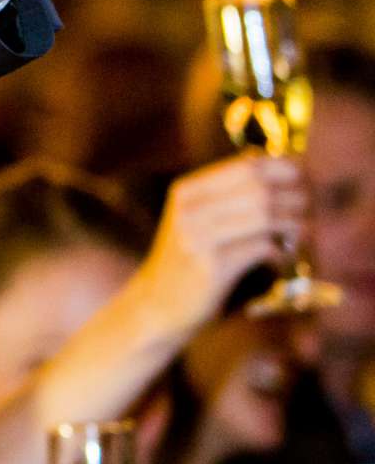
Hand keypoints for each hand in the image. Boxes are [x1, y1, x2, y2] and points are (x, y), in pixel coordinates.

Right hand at [131, 156, 310, 334]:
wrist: (157, 304)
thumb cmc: (189, 260)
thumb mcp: (196, 219)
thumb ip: (224, 193)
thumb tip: (264, 159)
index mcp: (187, 191)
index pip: (246, 167)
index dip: (283, 168)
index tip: (304, 177)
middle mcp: (189, 209)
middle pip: (258, 189)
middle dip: (292, 197)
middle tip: (307, 208)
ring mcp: (198, 237)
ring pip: (263, 216)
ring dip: (292, 223)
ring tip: (301, 233)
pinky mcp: (212, 266)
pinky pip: (261, 248)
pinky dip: (280, 250)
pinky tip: (281, 256)